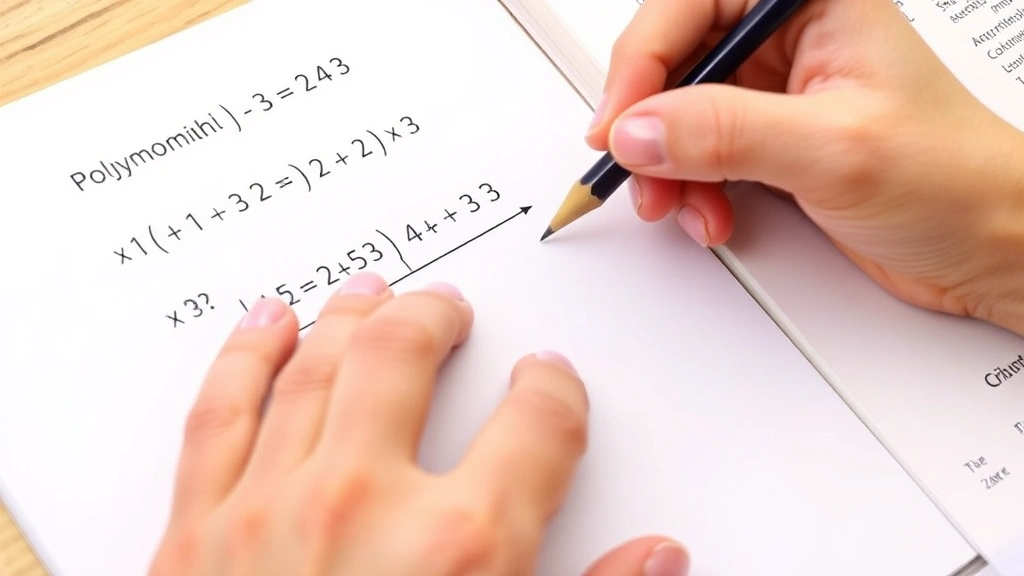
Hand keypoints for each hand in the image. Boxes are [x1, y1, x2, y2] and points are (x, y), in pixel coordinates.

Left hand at [148, 272, 689, 575]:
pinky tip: (265, 326)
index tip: (550, 383)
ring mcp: (271, 510)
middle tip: (447, 307)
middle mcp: (365, 507)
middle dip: (436, 318)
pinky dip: (245, 358)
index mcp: (463, 550)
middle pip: (407, 357)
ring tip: (369, 293)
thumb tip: (658, 558)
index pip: (536, 422)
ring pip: (316, 368)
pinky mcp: (194, 536)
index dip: (553, 391)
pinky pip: (221, 415)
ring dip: (348, 319)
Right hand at [588, 0, 1023, 335]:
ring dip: (666, 166)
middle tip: (636, 166)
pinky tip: (712, 214)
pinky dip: (690, 189)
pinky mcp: (768, 142)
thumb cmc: (956, 178)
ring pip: (677, 112)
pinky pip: (697, 153)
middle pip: (674, 58)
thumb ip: (727, 132)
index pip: (691, 6)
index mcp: (813, 1)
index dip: (643, 61)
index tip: (620, 122)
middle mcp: (789, 39)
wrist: (991, 247)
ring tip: (683, 204)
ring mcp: (775, 93)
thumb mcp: (834, 148)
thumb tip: (640, 129)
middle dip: (649, 122)